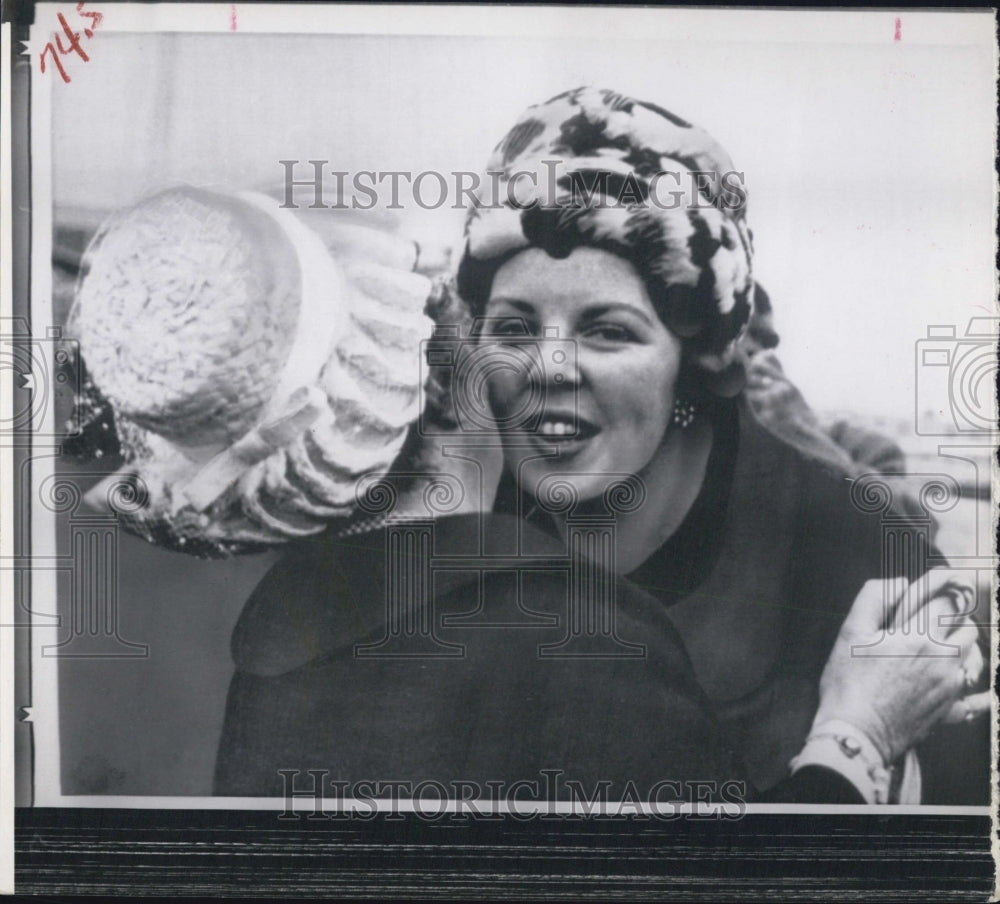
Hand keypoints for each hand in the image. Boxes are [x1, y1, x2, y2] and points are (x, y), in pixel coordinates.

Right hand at [811, 569, 987, 764]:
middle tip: (938, 617)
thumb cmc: (848, 682)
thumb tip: (900, 581)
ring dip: (965, 646)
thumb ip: (874, 597)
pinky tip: (986, 692)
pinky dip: (984, 695)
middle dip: (955, 619)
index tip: (937, 590)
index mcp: (919, 636)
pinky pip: (978, 701)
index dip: (941, 592)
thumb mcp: (850, 631)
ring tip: (947, 645)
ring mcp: (950, 687)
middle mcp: (943, 659)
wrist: (855, 733)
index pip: (945, 602)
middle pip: (967, 628)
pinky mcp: (950, 711)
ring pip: (975, 657)